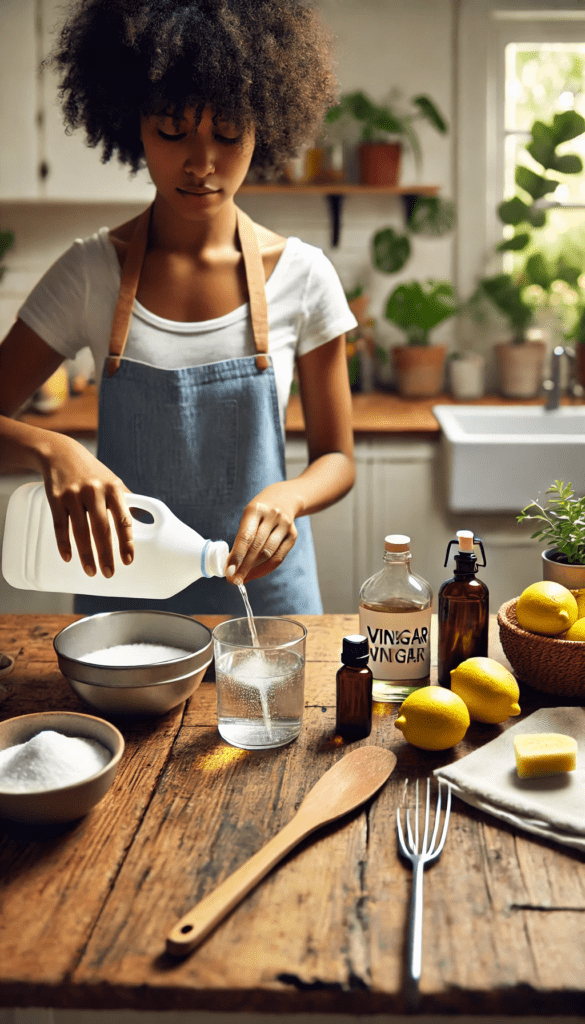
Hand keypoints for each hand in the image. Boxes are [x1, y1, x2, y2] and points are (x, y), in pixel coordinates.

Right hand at [39, 433, 133, 576]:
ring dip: (86, 554)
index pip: (123, 519)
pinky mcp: (55, 498)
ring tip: (91, 572)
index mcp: (113, 489)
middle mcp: (94, 492)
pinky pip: (60, 525)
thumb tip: (143, 522)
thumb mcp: (112, 481)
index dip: (127, 541)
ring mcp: (74, 495)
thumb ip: (125, 500)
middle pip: (102, 529)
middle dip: (106, 554)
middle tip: (109, 574)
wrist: (60, 453)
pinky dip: (63, 543)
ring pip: (80, 531)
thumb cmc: (92, 471)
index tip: (128, 560)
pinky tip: (68, 558)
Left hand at [225, 482, 302, 585]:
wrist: (284, 498)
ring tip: (243, 578)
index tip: (229, 571)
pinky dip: (265, 569)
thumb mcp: (248, 517)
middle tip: (233, 580)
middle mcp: (272, 516)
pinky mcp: (293, 534)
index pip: (245, 537)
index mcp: (255, 510)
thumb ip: (241, 538)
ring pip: (268, 554)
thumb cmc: (259, 512)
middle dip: (243, 567)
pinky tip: (255, 573)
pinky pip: (279, 557)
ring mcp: (285, 525)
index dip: (237, 556)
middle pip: (257, 548)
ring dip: (254, 569)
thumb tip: (232, 565)